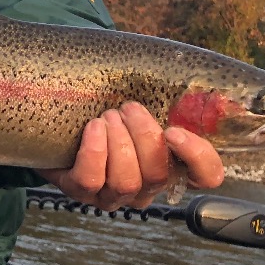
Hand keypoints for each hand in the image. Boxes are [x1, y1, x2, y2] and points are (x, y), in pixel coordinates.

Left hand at [40, 102, 225, 209]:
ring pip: (127, 181)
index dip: (198, 158)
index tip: (174, 131)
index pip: (206, 177)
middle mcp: (145, 188)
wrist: (58, 120)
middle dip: (143, 137)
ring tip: (106, 116)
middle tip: (127, 108)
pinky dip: (94, 151)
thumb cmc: (105, 107)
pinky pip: (91, 180)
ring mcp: (112, 195)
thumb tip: (176, 69)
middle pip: (158, 175)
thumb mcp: (136, 101)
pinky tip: (92, 127)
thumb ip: (161, 94)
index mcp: (169, 166)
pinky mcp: (80, 193)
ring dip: (118, 143)